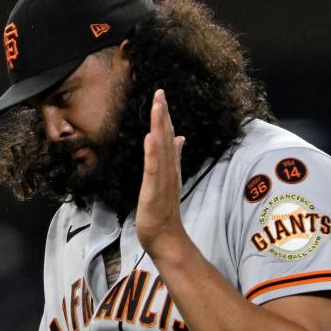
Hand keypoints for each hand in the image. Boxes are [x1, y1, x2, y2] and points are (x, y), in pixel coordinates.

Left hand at [136, 89, 187, 259]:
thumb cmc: (164, 211)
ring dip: (160, 127)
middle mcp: (169, 170)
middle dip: (163, 114)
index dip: (164, 116)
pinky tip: (151, 138)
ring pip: (161, 148)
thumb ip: (173, 158)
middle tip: (160, 93)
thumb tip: (179, 138)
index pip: (168, 137)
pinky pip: (154, 169)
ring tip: (157, 107)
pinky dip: (154, 153)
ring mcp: (163, 179)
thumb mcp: (167, 180)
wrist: (166, 237)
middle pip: (166, 137)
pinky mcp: (155, 190)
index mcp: (171, 167)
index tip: (160, 96)